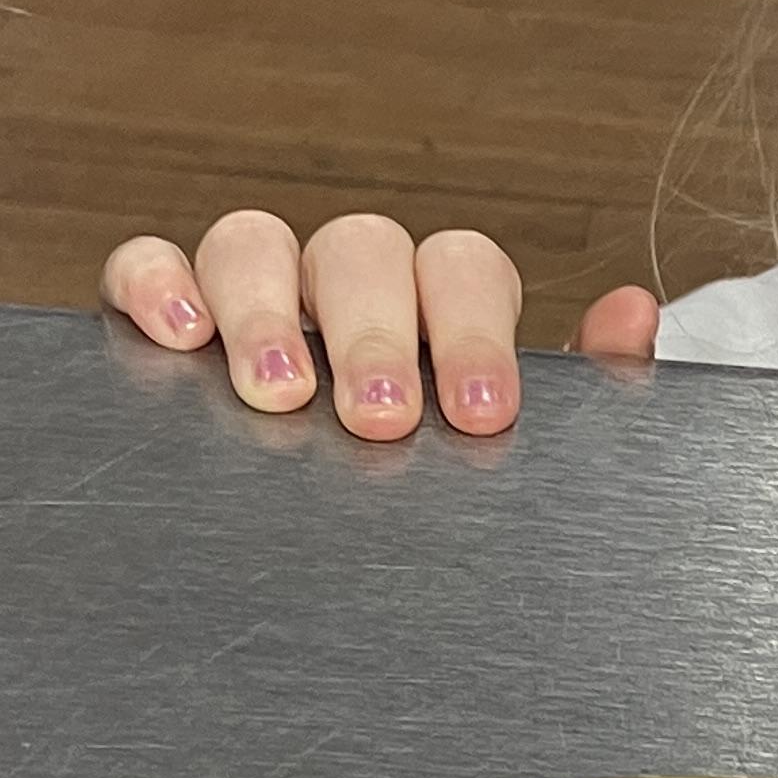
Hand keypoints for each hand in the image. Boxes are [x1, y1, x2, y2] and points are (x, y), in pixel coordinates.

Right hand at [100, 210, 658, 437]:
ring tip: (278, 394)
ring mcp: (256, 289)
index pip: (462, 269)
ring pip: (253, 243)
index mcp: (439, 299)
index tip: (480, 410)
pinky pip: (145, 262)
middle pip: (361, 250)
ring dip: (265, 313)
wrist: (354, 534)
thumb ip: (583, 382)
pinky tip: (176, 337)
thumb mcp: (513, 438)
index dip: (471, 331)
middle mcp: (348, 281)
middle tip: (380, 419)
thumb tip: (631, 313)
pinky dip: (155, 282)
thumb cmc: (436, 460)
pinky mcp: (167, 309)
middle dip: (373, 334)